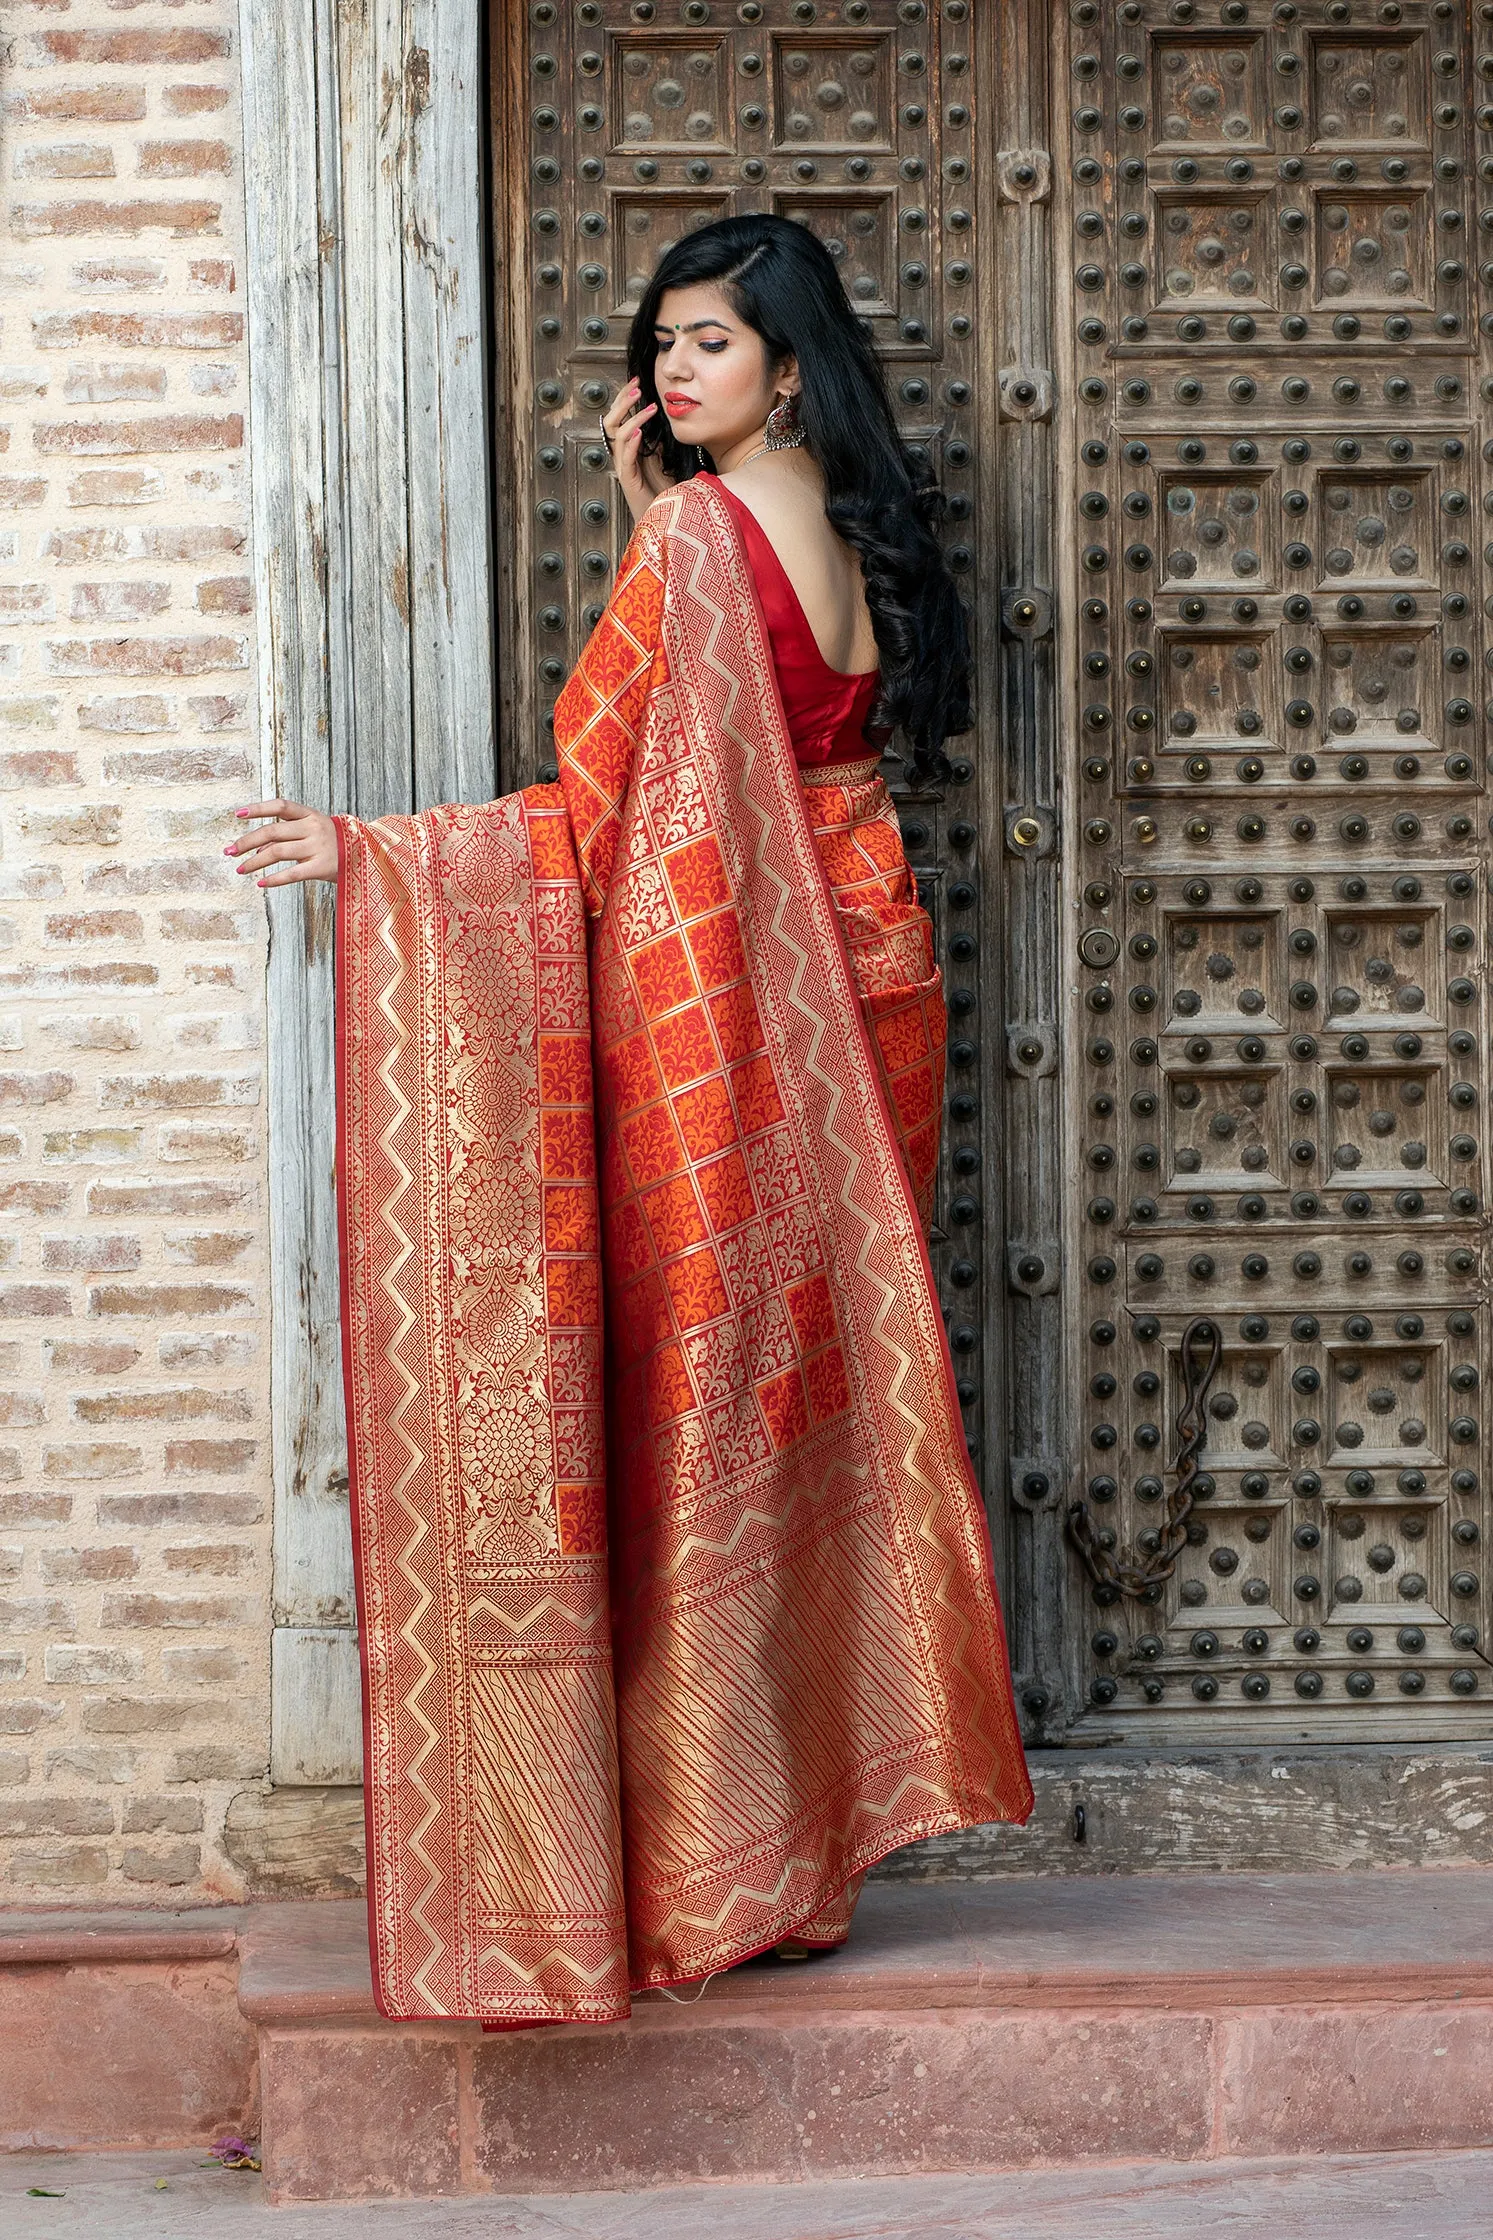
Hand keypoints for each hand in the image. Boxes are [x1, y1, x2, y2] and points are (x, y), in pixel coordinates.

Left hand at [225, 798, 338, 886]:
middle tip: (229, 851)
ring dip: (254, 862)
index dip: (258, 808)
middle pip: (272, 831)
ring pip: (277, 852)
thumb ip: (286, 837)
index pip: (280, 806)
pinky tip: (261, 883)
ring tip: (240, 869)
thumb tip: (255, 851)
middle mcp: (313, 828)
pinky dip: (274, 879)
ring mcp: (317, 847)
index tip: (238, 815)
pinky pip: (292, 873)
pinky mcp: (321, 867)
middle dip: (246, 841)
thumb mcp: (311, 831)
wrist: (366, 856)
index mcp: (310, 814)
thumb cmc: (332, 843)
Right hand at [602, 379, 671, 521]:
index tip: (637, 380)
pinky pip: (626, 458)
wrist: (663, 517)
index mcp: (627, 447)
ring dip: (633, 419)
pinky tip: (640, 432)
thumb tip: (663, 416)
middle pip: (611, 422)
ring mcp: (623, 468)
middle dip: (623, 402)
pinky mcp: (629, 481)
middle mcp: (621, 455)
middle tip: (638, 388)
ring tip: (649, 408)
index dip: (625, 397)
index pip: (619, 416)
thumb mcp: (662, 455)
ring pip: (618, 437)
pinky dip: (632, 443)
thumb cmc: (662, 488)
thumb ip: (657, 438)